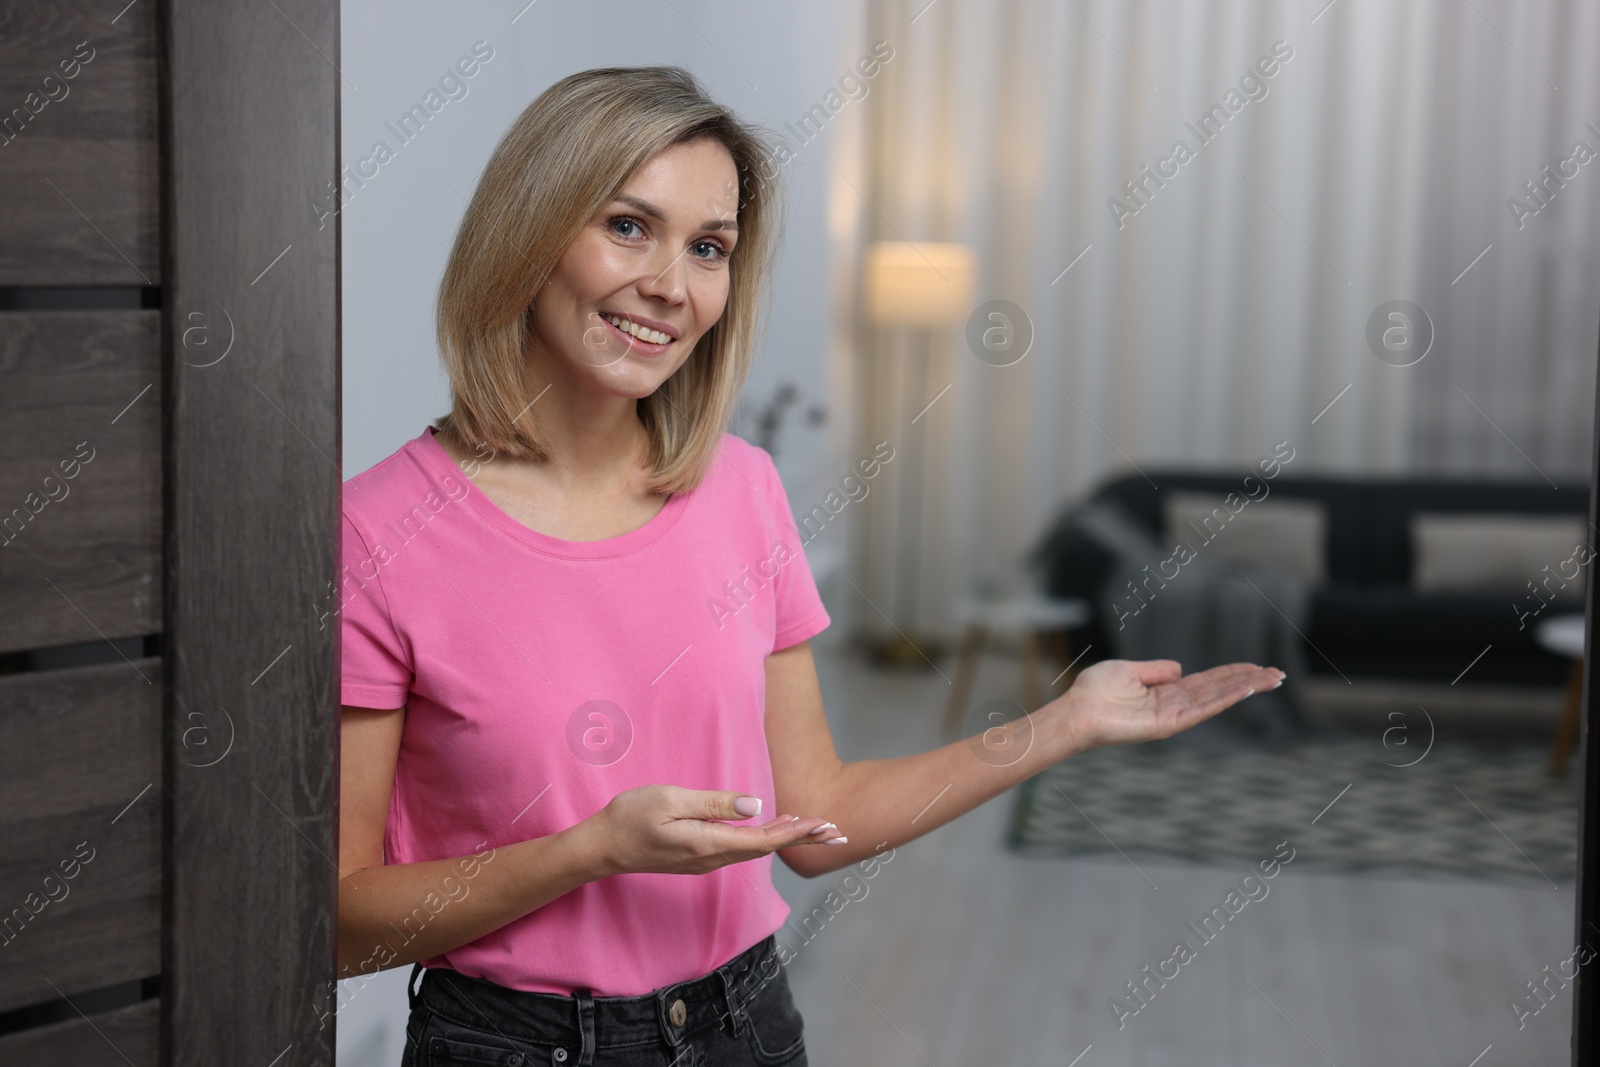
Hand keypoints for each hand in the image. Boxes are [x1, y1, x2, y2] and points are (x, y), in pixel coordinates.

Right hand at [586, 784, 842, 877]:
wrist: (602, 848)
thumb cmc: (631, 817)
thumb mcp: (671, 800)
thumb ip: (714, 803)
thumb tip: (755, 806)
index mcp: (709, 844)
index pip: (765, 839)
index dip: (798, 831)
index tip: (826, 824)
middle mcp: (712, 857)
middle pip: (767, 848)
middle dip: (802, 837)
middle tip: (836, 831)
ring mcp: (705, 860)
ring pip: (755, 849)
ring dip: (785, 838)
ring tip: (813, 828)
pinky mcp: (697, 856)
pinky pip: (741, 848)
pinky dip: (764, 838)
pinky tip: (771, 828)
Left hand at [1047, 659, 1284, 753]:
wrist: (1078, 711)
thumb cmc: (1095, 692)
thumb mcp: (1128, 671)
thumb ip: (1156, 669)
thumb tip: (1180, 668)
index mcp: (1165, 692)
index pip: (1207, 682)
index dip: (1231, 673)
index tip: (1256, 667)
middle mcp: (1174, 705)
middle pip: (1219, 690)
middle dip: (1248, 681)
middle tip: (1278, 674)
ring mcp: (1174, 716)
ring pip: (1218, 698)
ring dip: (1246, 688)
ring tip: (1272, 679)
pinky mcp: (1170, 724)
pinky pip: (1203, 708)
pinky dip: (1225, 698)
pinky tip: (1246, 688)